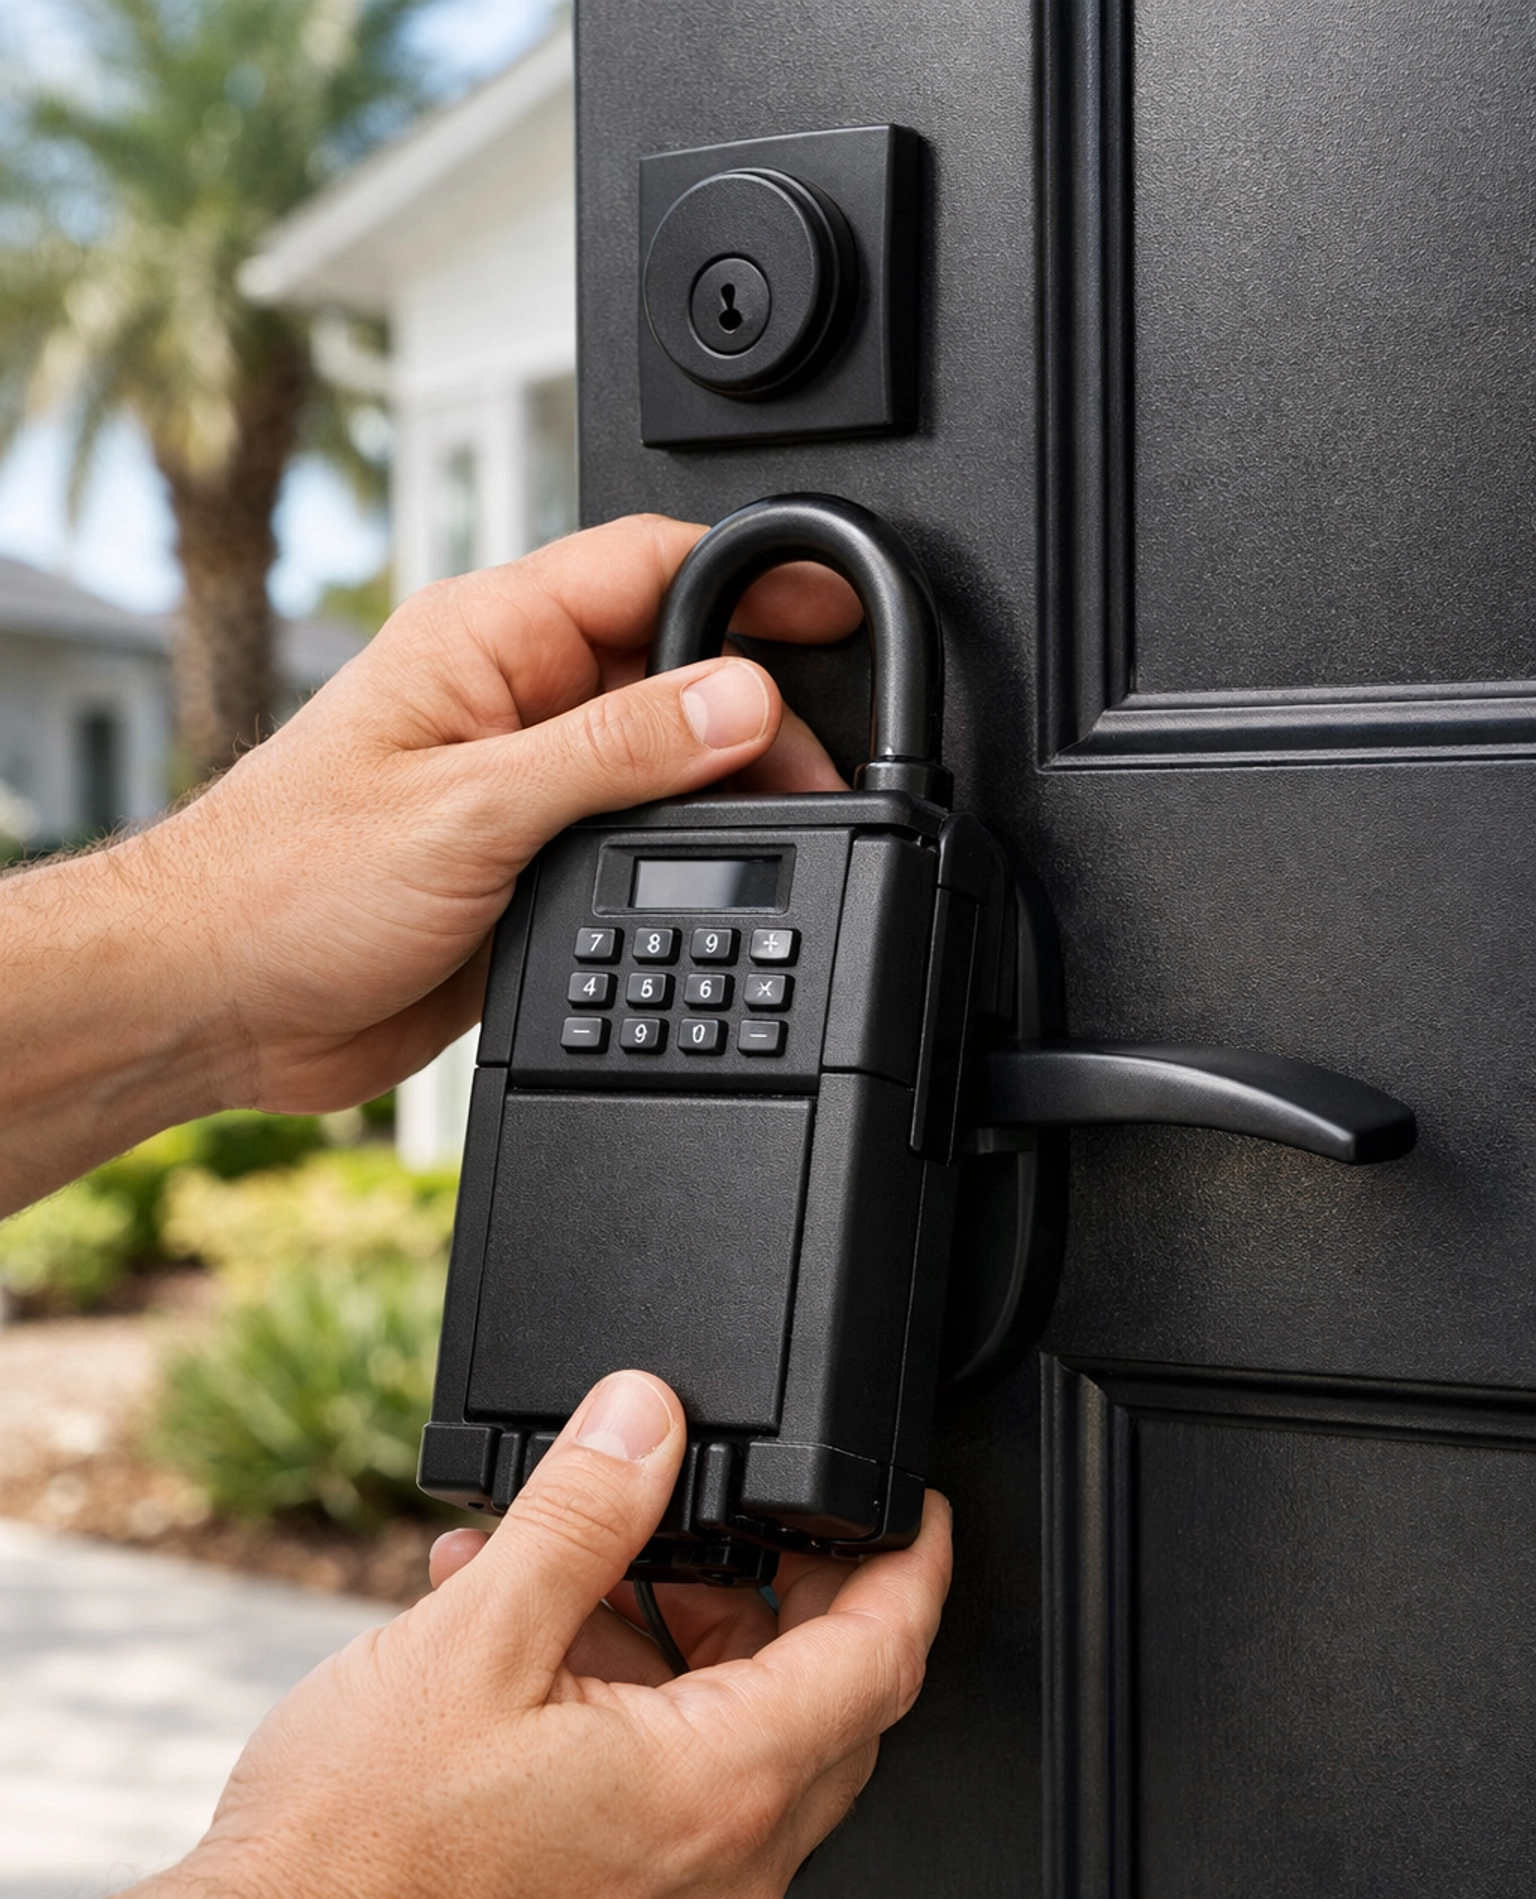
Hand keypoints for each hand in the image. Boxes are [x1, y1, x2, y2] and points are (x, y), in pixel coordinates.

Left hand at [0, 516, 858, 1207]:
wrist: (219, 1003)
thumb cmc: (285, 883)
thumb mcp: (472, 808)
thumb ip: (616, 751)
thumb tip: (740, 698)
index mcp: (487, 639)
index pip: (648, 566)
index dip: (752, 582)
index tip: (838, 613)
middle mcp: (510, 702)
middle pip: (674, 671)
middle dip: (757, 711)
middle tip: (825, 773)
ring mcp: (523, 787)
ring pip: (663, 765)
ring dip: (723, 796)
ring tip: (792, 832)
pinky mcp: (527, 868)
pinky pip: (632, 845)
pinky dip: (681, 862)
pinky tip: (717, 890)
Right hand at [0, 1366, 948, 1898]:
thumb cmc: (353, 1862)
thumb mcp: (476, 1639)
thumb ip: (584, 1514)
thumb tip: (646, 1420)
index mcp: (719, 1790)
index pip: (884, 1657)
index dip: (909, 1563)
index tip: (907, 1510)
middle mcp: (724, 1876)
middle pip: (819, 1707)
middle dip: (770, 1599)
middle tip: (695, 1526)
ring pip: (735, 1761)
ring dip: (675, 1657)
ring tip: (565, 1583)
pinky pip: (672, 1822)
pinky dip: (632, 1731)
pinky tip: (528, 1670)